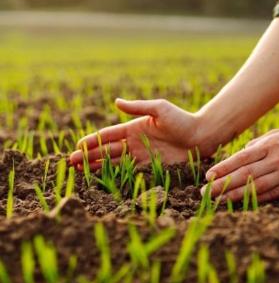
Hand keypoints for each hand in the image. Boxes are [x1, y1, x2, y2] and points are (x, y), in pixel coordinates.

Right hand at [68, 99, 215, 169]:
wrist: (203, 136)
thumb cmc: (183, 119)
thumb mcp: (160, 109)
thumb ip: (139, 108)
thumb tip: (116, 102)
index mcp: (134, 127)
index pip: (109, 135)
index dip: (93, 140)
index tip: (77, 146)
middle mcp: (135, 142)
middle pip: (107, 150)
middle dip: (89, 156)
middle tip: (71, 163)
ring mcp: (142, 155)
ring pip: (115, 162)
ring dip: (98, 166)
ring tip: (80, 172)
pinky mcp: (152, 167)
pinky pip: (130, 172)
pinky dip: (116, 176)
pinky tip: (103, 180)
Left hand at [203, 124, 278, 202]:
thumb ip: (260, 142)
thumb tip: (243, 151)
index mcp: (270, 144)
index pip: (241, 158)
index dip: (223, 168)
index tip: (208, 176)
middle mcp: (276, 158)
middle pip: (244, 174)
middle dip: (222, 184)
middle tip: (205, 192)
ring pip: (256, 186)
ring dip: (235, 195)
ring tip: (219, 201)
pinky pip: (273, 193)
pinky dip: (257, 199)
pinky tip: (244, 204)